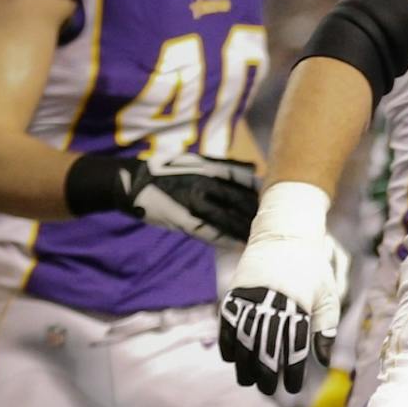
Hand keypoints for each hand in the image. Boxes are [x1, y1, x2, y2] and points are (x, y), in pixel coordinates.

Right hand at [73, 152, 261, 244]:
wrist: (133, 182)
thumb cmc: (166, 170)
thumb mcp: (194, 161)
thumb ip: (223, 166)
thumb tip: (252, 167)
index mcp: (208, 169)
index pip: (244, 181)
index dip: (260, 193)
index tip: (275, 200)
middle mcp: (203, 185)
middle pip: (239, 202)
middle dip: (257, 213)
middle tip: (275, 223)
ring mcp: (193, 203)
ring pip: (228, 220)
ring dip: (246, 230)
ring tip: (262, 238)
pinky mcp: (183, 220)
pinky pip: (210, 233)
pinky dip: (227, 240)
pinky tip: (240, 245)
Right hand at [221, 192, 345, 394]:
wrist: (284, 236)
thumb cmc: (312, 269)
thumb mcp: (327, 297)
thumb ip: (326, 329)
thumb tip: (325, 361)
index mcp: (299, 305)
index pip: (294, 346)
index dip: (293, 370)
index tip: (293, 387)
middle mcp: (273, 302)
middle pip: (266, 346)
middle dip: (267, 372)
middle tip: (268, 389)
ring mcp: (251, 297)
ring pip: (244, 338)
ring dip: (244, 363)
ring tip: (248, 381)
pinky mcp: (235, 292)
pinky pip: (227, 323)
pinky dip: (228, 343)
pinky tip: (232, 359)